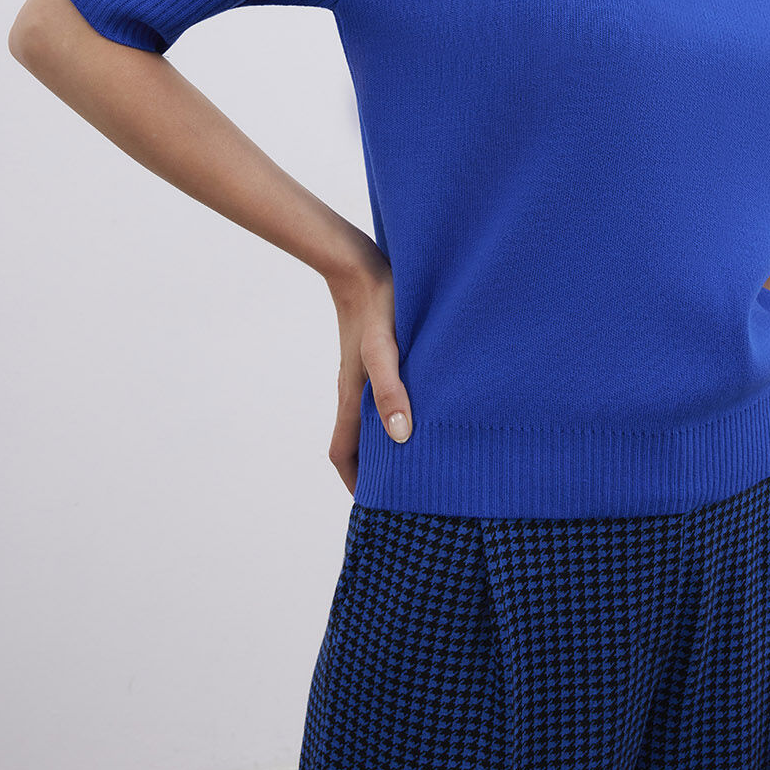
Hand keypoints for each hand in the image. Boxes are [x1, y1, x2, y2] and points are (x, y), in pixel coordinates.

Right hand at [324, 233, 412, 496]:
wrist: (363, 264)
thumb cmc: (379, 305)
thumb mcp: (385, 349)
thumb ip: (391, 389)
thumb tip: (399, 436)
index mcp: (352, 397)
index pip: (343, 454)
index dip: (356, 483)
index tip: (377, 506)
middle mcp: (355, 390)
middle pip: (357, 442)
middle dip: (375, 469)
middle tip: (406, 488)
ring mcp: (364, 373)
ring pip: (370, 419)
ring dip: (387, 441)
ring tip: (419, 454)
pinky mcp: (378, 355)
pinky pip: (383, 395)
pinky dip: (397, 410)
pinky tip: (425, 405)